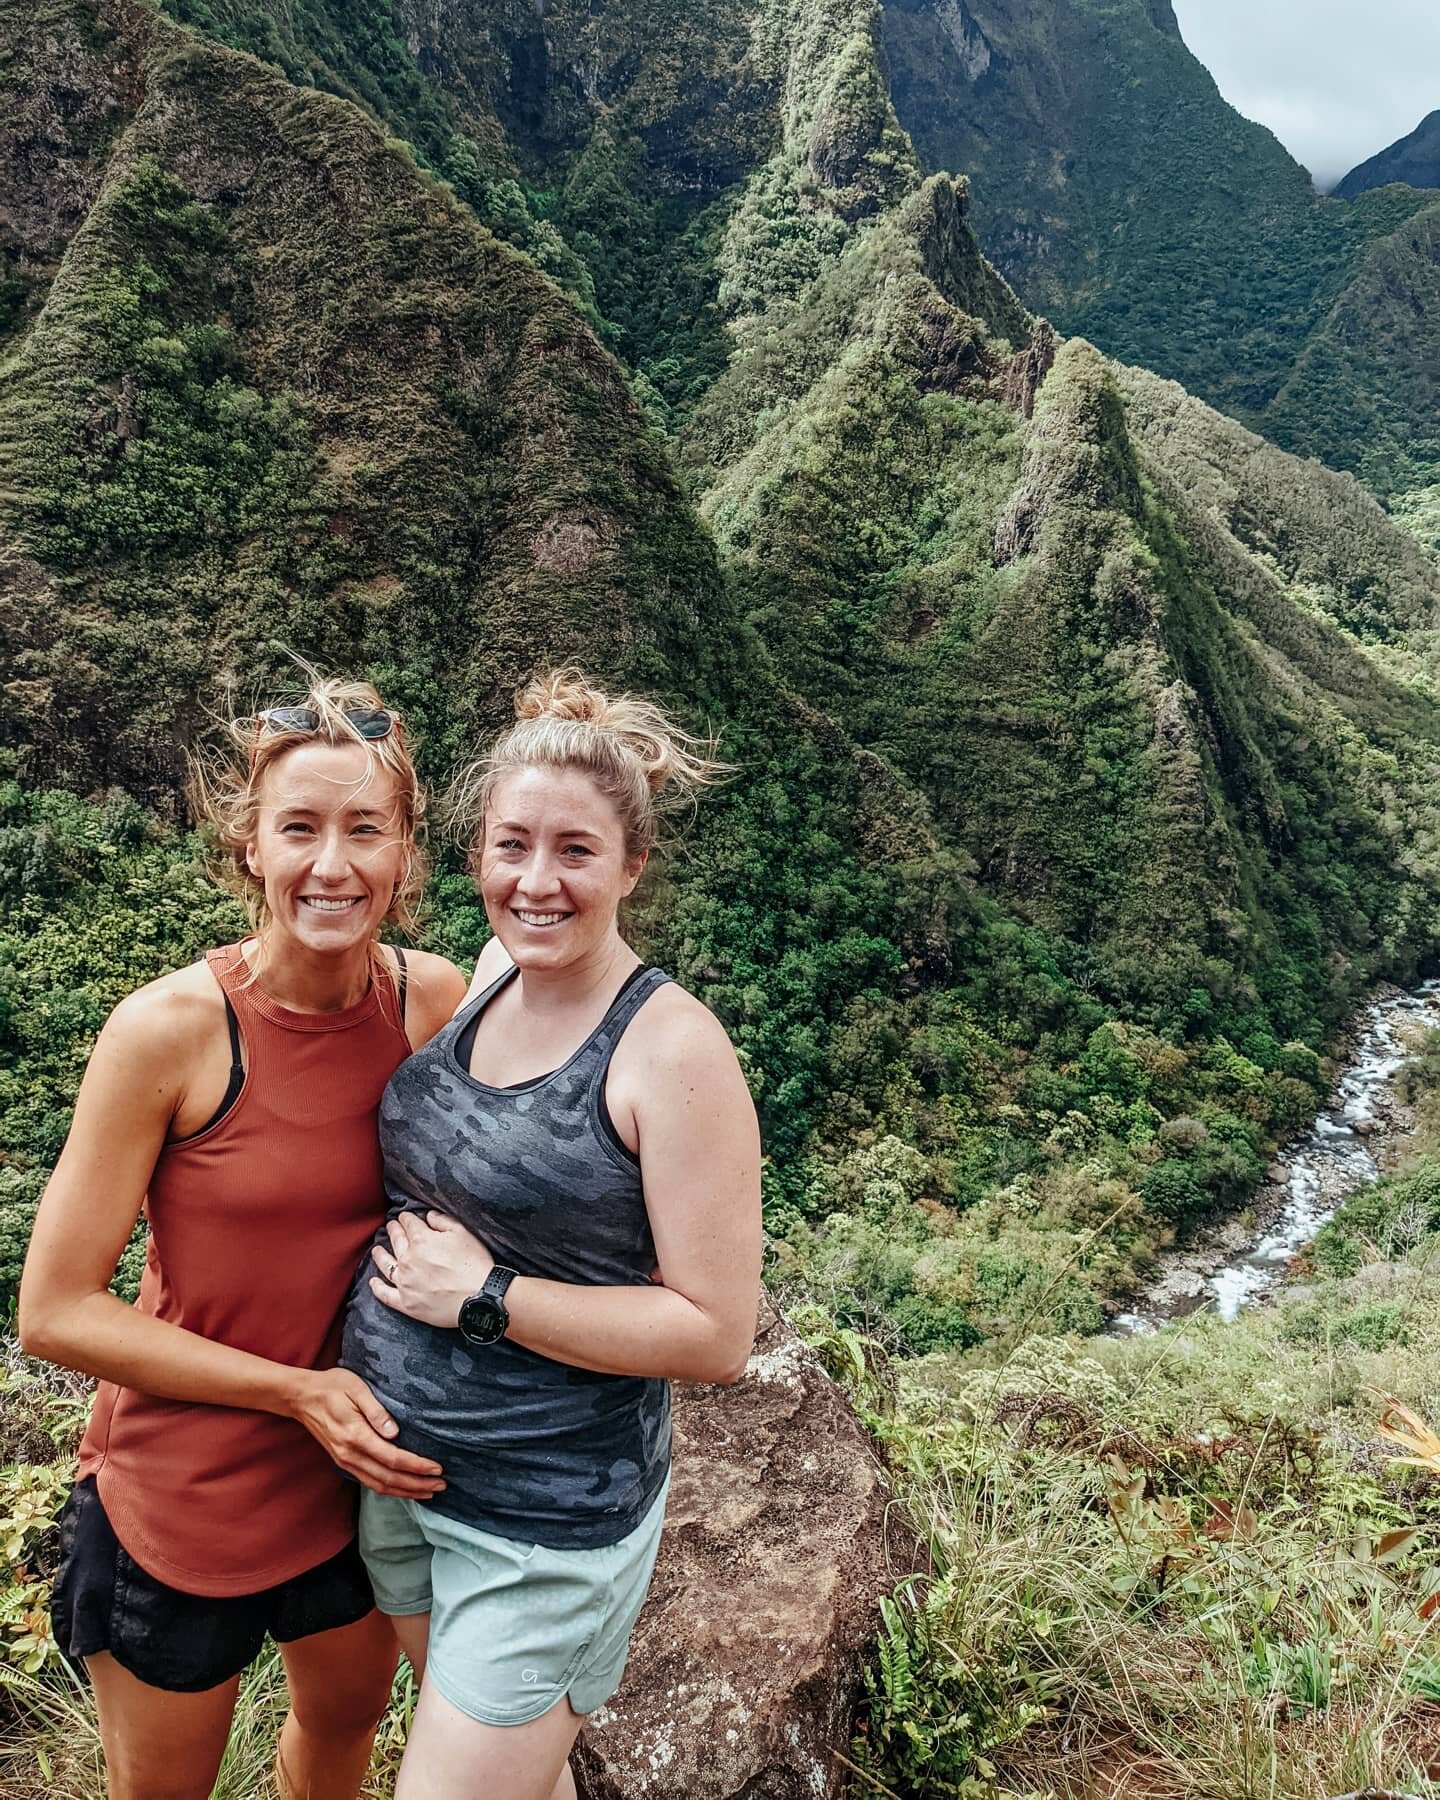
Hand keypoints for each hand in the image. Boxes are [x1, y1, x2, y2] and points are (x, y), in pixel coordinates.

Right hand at [288, 1367, 444, 1498]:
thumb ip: (376, 1410)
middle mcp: (349, 1454)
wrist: (301, 1397)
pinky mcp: (343, 1461)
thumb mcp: (356, 1388)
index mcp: (355, 1435)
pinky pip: (369, 1481)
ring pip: (378, 1485)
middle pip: (388, 1478)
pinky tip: (403, 1488)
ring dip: (405, 1491)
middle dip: (416, 1485)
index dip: (416, 1466)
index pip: (392, 1458)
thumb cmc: (331, 1386)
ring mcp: (344, 1460)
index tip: (437, 1468)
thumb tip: (396, 1432)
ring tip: (428, 1491)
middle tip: (441, 1485)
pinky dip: (389, 1488)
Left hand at [369, 1210, 494, 1329]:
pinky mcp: (406, 1303)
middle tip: (391, 1226)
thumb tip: (428, 1216)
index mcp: (422, 1240)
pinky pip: (385, 1294)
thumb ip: (443, 1221)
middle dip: (393, 1230)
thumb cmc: (475, 1264)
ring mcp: (405, 1282)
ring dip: (380, 1254)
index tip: (405, 1217)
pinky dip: (377, 1288)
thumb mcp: (463, 1233)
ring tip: (377, 1249)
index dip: (406, 1217)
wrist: (479, 1297)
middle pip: (396, 1240)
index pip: (409, 1223)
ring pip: (385, 1264)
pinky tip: (373, 1282)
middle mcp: (408, 1259)